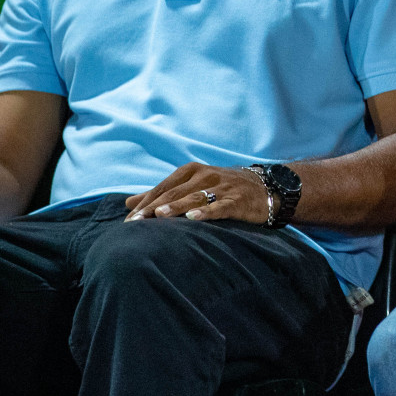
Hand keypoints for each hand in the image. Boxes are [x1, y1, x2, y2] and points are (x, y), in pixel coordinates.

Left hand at [123, 163, 270, 223]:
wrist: (267, 187)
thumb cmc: (223, 188)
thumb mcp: (192, 186)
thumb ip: (161, 194)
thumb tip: (128, 203)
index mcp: (191, 171)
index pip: (163, 187)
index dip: (145, 203)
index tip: (128, 221)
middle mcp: (205, 176)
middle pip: (175, 192)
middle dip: (154, 208)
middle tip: (135, 223)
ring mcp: (222, 187)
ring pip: (195, 197)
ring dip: (177, 206)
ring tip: (160, 216)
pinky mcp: (238, 200)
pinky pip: (220, 206)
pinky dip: (207, 212)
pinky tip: (194, 218)